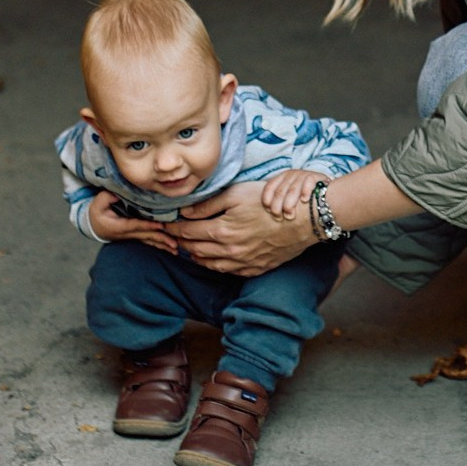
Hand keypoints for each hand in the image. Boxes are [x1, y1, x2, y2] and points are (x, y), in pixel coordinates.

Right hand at [88, 191, 177, 253]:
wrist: (93, 226)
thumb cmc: (97, 212)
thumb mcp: (99, 202)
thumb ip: (108, 197)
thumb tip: (119, 194)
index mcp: (118, 226)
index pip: (135, 225)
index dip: (148, 226)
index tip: (161, 226)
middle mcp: (127, 233)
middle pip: (146, 236)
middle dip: (161, 239)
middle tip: (175, 243)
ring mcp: (132, 236)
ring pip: (149, 241)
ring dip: (163, 245)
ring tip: (175, 249)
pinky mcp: (136, 236)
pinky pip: (149, 241)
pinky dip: (160, 244)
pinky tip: (171, 248)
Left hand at [171, 181, 313, 277]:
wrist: (301, 221)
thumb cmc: (269, 202)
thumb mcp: (236, 194)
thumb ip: (208, 204)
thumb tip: (185, 212)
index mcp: (221, 231)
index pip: (188, 232)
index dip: (173, 228)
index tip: (165, 225)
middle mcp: (228, 251)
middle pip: (195, 249)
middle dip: (180, 242)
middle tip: (172, 237)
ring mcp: (242, 263)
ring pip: (209, 264)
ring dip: (195, 256)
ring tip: (188, 249)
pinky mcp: (254, 268)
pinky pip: (227, 271)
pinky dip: (215, 265)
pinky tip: (212, 259)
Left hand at [260, 168, 327, 219]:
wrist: (324, 192)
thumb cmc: (302, 198)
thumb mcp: (289, 197)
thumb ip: (280, 202)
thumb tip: (272, 215)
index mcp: (281, 178)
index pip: (269, 188)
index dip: (267, 201)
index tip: (270, 212)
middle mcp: (290, 175)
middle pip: (279, 192)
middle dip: (277, 207)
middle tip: (280, 218)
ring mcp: (302, 175)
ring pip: (292, 190)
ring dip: (289, 204)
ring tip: (290, 215)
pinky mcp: (314, 176)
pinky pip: (308, 183)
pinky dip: (305, 192)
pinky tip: (304, 200)